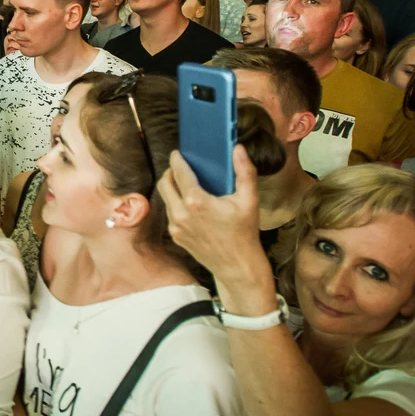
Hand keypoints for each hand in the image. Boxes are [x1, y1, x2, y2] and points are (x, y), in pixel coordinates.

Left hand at [156, 147, 264, 285]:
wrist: (237, 266)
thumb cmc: (244, 232)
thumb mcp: (249, 200)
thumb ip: (245, 171)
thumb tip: (238, 149)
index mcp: (196, 202)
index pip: (179, 173)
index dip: (177, 160)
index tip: (177, 153)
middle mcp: (181, 214)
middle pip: (164, 184)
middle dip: (170, 172)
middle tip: (179, 167)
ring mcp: (175, 226)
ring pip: (166, 199)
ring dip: (172, 189)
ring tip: (185, 183)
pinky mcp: (175, 236)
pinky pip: (170, 213)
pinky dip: (176, 204)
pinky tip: (189, 203)